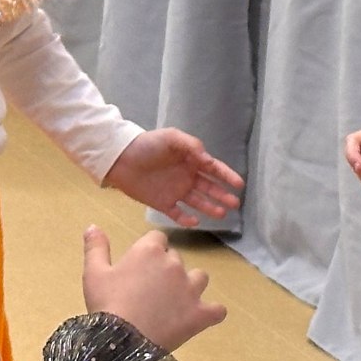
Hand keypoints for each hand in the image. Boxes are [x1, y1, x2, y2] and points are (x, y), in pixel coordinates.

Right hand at [82, 225, 225, 351]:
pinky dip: (211, 312)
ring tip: (176, 301)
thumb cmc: (106, 304)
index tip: (140, 267)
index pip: (157, 238)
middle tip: (150, 290)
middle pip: (176, 258)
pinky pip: (217, 310)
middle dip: (166, 269)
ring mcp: (191, 289)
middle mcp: (174, 264)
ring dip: (191, 285)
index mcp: (149, 250)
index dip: (150, 251)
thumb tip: (93, 226)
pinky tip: (201, 317)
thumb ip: (96, 247)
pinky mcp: (200, 314)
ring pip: (200, 277)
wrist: (121, 343)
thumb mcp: (93, 273)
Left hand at [103, 129, 243, 225]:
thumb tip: (210, 161)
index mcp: (190, 160)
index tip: (239, 184)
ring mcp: (175, 191)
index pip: (213, 169)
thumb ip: (192, 146)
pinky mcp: (162, 203)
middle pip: (209, 188)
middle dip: (223, 195)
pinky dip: (186, 220)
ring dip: (210, 208)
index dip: (227, 176)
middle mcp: (186, 177)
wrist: (120, 158)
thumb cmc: (147, 145)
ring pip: (197, 202)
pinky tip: (195, 222)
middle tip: (235, 204)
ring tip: (221, 214)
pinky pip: (178, 214)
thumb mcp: (172, 138)